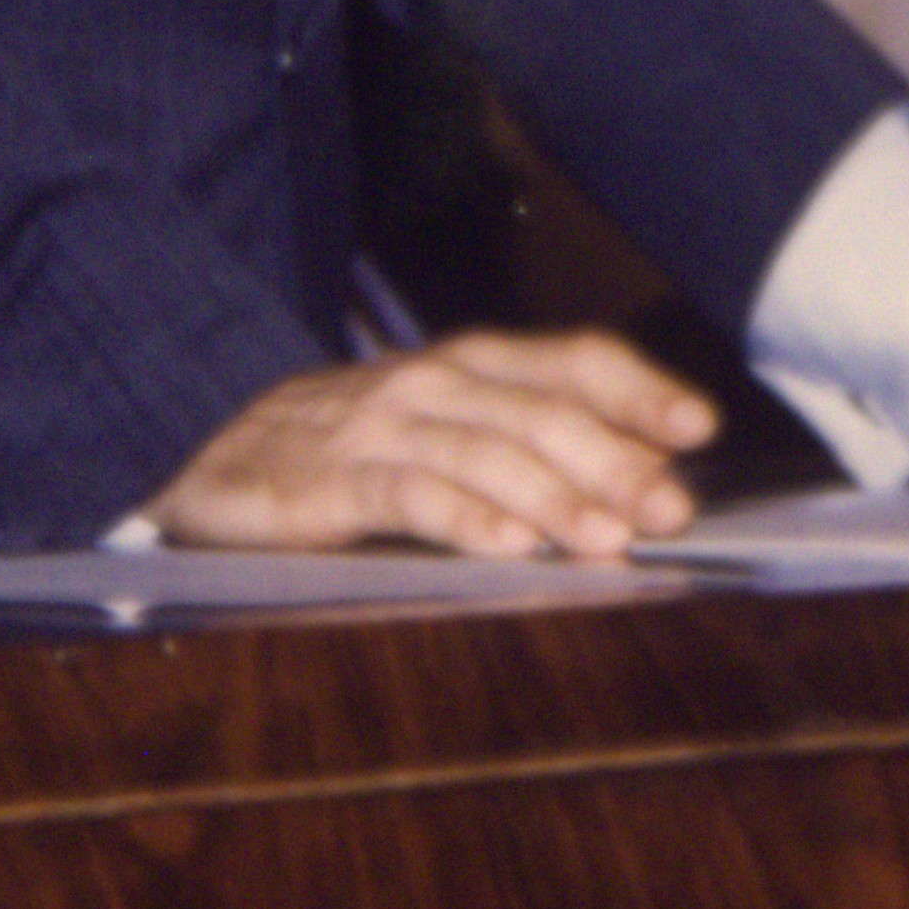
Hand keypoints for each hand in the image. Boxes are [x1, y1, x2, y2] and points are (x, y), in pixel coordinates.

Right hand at [142, 331, 717, 557]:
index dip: (639, 390)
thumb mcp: (446, 431)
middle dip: (614, 460)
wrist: (208, 451)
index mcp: (472, 366)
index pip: (572, 360)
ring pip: (485, 453)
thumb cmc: (347, 448)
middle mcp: (434, 384)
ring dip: (554, 496)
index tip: (700, 425)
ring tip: (607, 538)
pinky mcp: (329, 482)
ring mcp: (380, 429)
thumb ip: (533, 443)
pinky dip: (463, 519)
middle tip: (669, 508)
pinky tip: (508, 547)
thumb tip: (643, 475)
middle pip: (541, 412)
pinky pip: (408, 496)